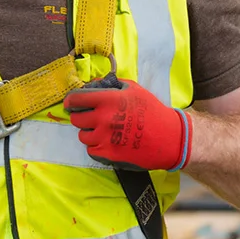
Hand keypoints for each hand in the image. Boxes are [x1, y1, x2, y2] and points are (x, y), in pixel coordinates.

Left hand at [63, 78, 192, 171]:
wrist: (169, 137)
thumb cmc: (152, 111)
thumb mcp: (133, 89)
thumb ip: (111, 84)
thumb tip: (93, 84)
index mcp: (108, 100)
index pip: (76, 99)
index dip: (70, 101)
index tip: (70, 103)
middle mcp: (103, 119)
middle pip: (76, 119)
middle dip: (80, 117)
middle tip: (90, 117)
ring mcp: (105, 138)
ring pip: (82, 136)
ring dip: (89, 132)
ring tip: (103, 130)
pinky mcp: (108, 154)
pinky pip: (91, 150)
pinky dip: (96, 146)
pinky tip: (108, 142)